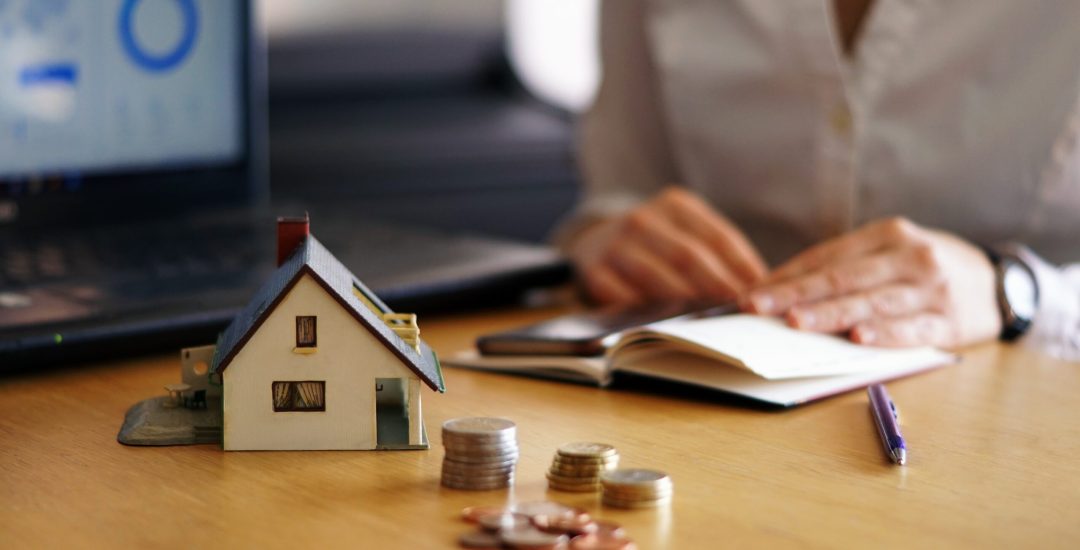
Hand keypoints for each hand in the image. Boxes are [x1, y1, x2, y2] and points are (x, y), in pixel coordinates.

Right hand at [567, 188, 767, 304]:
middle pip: (689, 256)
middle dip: (718, 286)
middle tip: (739, 310)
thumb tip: (760, 285)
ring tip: (711, 321)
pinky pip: (623, 297)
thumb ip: (717, 252)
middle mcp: (643, 219)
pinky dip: (647, 312)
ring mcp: (615, 244)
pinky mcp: (595, 272)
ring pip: (656, 277)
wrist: (595, 241)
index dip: (743, 266)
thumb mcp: (685, 231)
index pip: (718, 237)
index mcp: (674, 204)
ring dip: (686, 302)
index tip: (762, 290)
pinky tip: (667, 324)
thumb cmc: (657, 243)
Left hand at [741, 217, 1000, 347]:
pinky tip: (858, 339)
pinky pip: (912, 329)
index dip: (787, 276)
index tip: (751, 293)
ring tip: (795, 323)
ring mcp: (932, 288)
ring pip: (871, 302)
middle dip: (795, 294)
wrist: (1000, 282)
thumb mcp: (890, 253)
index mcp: (887, 234)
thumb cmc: (925, 269)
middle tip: (758, 307)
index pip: (827, 257)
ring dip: (830, 314)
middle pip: (843, 277)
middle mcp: (909, 256)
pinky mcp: (951, 320)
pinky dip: (884, 334)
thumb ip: (846, 269)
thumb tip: (781, 292)